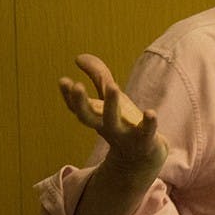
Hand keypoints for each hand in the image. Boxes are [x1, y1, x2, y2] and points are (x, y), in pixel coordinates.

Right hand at [58, 54, 167, 179]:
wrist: (142, 157)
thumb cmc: (124, 122)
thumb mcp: (110, 99)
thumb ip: (98, 76)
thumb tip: (78, 57)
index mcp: (97, 117)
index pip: (78, 108)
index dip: (69, 96)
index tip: (63, 81)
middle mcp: (106, 127)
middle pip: (88, 117)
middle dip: (81, 102)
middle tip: (76, 85)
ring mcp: (124, 134)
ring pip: (114, 121)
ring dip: (111, 105)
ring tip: (113, 86)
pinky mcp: (145, 140)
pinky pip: (146, 132)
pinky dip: (149, 123)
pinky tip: (150, 112)